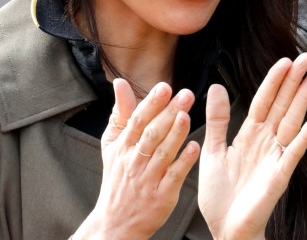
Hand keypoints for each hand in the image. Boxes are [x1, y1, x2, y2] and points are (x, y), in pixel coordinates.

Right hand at [73, 79, 199, 239]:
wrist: (115, 223)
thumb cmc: (117, 179)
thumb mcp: (112, 145)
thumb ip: (120, 113)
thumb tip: (120, 83)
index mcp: (123, 147)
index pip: (137, 121)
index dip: (151, 103)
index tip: (164, 87)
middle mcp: (135, 162)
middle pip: (152, 134)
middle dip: (168, 113)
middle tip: (186, 94)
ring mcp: (148, 179)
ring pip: (163, 154)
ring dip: (176, 134)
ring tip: (187, 116)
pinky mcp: (162, 196)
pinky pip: (173, 177)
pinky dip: (184, 162)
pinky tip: (195, 148)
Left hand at [198, 53, 306, 239]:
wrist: (225, 229)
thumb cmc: (220, 196)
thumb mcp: (212, 151)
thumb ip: (217, 120)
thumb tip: (215, 87)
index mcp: (249, 135)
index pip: (264, 101)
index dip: (274, 81)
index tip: (284, 61)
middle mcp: (266, 142)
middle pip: (282, 105)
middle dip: (294, 81)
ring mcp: (276, 156)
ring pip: (291, 120)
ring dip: (303, 99)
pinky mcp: (280, 174)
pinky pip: (295, 151)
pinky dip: (305, 135)